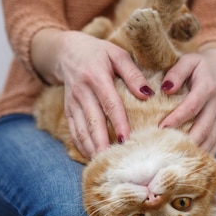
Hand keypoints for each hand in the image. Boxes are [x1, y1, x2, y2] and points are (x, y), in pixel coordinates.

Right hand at [31, 28, 152, 158]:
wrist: (67, 51)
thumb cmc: (99, 52)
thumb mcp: (117, 54)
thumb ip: (133, 74)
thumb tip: (148, 95)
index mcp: (96, 77)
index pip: (109, 104)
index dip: (118, 123)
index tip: (126, 139)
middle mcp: (82, 92)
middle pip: (93, 122)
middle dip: (102, 143)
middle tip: (114, 161)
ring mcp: (72, 103)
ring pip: (81, 130)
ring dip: (92, 148)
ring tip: (104, 165)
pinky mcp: (68, 110)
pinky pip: (74, 131)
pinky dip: (81, 146)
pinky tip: (92, 157)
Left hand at [159, 43, 215, 154]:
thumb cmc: (198, 66)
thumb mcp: (188, 61)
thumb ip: (176, 72)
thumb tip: (166, 88)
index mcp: (208, 88)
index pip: (192, 106)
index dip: (177, 118)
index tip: (161, 128)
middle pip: (203, 129)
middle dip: (185, 141)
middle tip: (165, 149)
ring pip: (209, 140)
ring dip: (193, 152)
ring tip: (173, 160)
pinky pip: (214, 145)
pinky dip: (202, 155)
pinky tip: (187, 163)